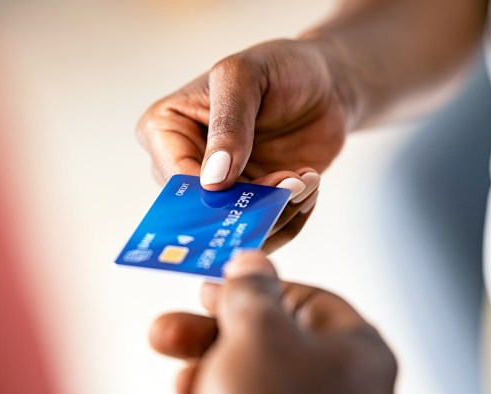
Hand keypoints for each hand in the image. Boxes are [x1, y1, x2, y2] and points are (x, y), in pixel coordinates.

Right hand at [137, 39, 349, 250]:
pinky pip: (268, 229)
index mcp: (167, 130)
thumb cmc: (279, 67)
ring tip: (306, 179)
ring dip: (279, 212)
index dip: (213, 194)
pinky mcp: (254, 203)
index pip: (176, 178)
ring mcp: (223, 188)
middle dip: (251, 206)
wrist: (324, 84)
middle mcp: (187, 165)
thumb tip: (213, 179)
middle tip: (292, 183)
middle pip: (205, 211)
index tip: (256, 190)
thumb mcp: (245, 76)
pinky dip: (293, 215)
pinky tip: (310, 184)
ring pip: (239, 227)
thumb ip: (228, 122)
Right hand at [149, 252, 398, 393]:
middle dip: (214, 330)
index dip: (255, 287)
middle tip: (171, 328)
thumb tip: (251, 260)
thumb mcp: (259, 334)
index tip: (214, 287)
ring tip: (175, 367)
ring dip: (209, 365)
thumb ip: (252, 291)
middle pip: (271, 340)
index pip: (303, 299)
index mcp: (353, 347)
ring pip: (256, 379)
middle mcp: (340, 385)